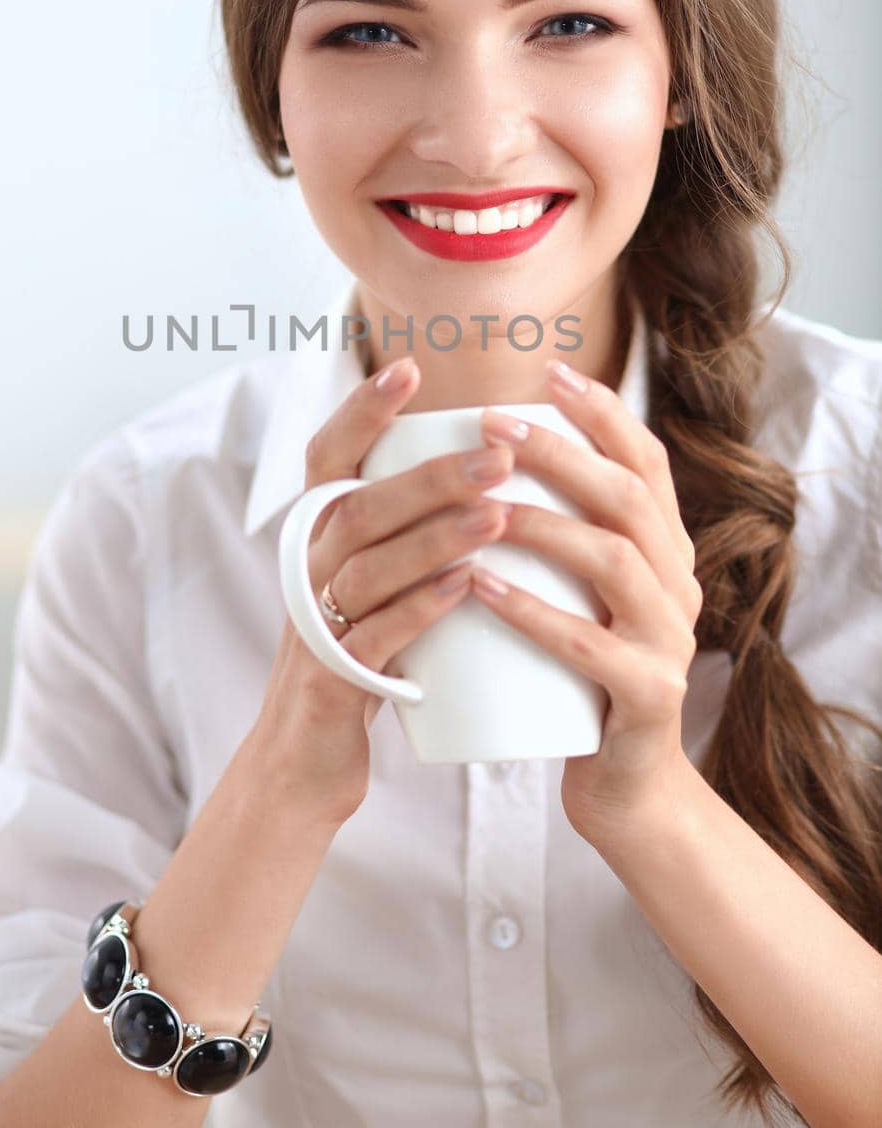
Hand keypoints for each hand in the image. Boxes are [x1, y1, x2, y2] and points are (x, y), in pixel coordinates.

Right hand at [254, 354, 515, 826]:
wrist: (305, 763)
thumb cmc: (360, 658)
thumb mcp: (372, 583)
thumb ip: (406, 529)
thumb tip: (486, 463)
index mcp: (316, 536)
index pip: (328, 456)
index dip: (361, 410)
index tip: (408, 368)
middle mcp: (307, 569)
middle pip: (360, 504)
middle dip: (430, 475)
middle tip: (500, 454)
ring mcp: (314, 624)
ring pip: (368, 565)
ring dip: (435, 535)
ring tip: (498, 515)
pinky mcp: (330, 680)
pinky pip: (374, 635)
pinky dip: (421, 607)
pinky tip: (466, 587)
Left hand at [474, 357, 702, 846]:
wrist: (625, 790)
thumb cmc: (580, 678)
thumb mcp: (581, 596)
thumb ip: (559, 536)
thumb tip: (482, 455)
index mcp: (665, 553)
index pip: (646, 462)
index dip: (602, 413)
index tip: (548, 370)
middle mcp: (679, 586)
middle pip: (629, 498)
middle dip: (561, 452)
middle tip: (493, 425)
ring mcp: (668, 642)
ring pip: (614, 560)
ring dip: (544, 523)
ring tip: (481, 503)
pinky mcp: (646, 698)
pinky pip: (587, 646)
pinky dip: (531, 611)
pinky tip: (480, 585)